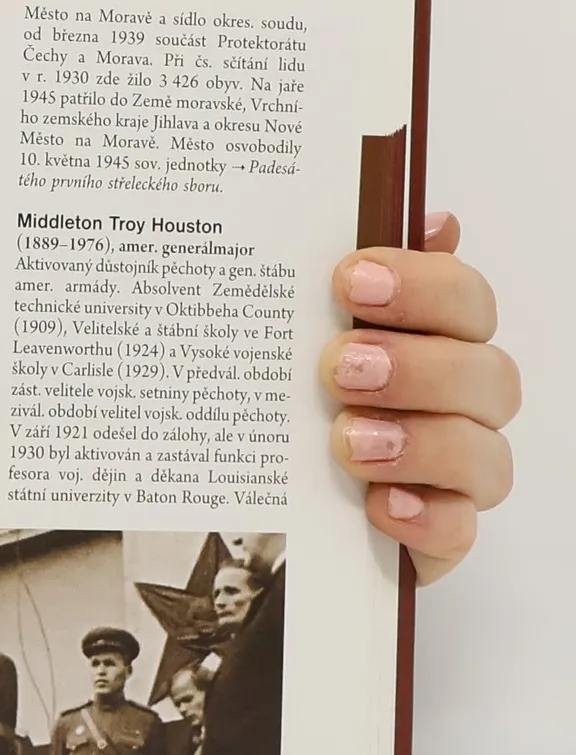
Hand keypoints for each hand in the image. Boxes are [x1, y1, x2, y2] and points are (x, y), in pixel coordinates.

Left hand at [324, 212, 517, 584]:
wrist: (265, 501)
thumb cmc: (292, 401)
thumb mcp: (291, 333)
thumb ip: (350, 279)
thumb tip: (430, 219)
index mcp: (433, 341)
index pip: (465, 299)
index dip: (423, 283)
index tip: (349, 279)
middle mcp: (457, 404)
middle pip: (487, 374)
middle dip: (417, 366)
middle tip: (340, 366)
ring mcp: (452, 474)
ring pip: (485, 454)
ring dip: (421, 441)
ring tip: (346, 440)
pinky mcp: (436, 536)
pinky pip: (459, 530)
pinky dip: (425, 517)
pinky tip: (379, 505)